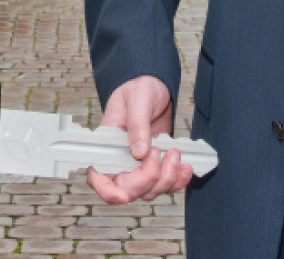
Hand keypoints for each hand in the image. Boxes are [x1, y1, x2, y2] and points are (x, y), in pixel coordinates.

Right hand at [85, 75, 195, 202]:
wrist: (153, 88)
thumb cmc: (138, 89)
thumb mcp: (137, 100)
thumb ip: (137, 125)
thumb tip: (139, 152)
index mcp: (105, 146)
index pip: (98, 178)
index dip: (108, 192)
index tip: (124, 195)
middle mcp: (119, 162)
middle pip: (129, 190)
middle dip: (149, 178)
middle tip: (160, 151)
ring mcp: (138, 167)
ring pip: (149, 191)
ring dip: (167, 178)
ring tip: (175, 153)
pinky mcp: (156, 167)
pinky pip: (165, 185)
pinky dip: (178, 181)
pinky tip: (185, 167)